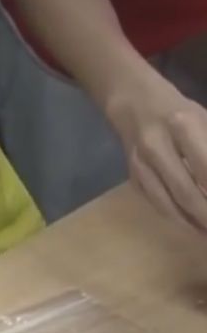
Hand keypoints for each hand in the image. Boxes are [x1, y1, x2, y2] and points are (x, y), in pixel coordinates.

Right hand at [106, 78, 206, 230]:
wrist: (135, 105)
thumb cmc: (182, 114)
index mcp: (182, 126)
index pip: (206, 170)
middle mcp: (155, 146)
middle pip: (187, 192)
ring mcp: (139, 163)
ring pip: (168, 203)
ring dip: (193, 225)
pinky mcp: (132, 176)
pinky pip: (156, 203)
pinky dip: (177, 219)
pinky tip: (194, 227)